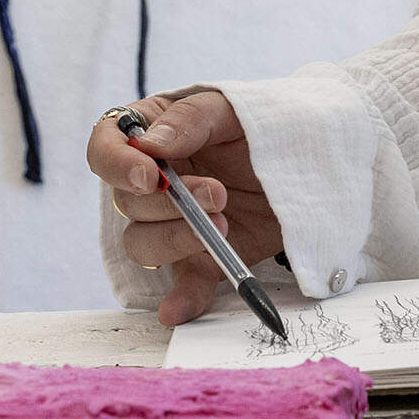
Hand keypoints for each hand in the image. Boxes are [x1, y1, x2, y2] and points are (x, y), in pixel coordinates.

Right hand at [85, 90, 284, 325]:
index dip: (116, 165)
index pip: (104, 149)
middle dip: (170, 203)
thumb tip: (151, 146)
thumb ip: (191, 119)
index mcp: (150, 133)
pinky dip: (179, 298)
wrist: (314, 158)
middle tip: (218, 194)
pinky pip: (182, 282)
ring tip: (224, 224)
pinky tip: (175, 311)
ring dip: (177, 239)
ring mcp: (174, 221)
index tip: (150, 175)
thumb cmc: (267, 123)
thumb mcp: (232, 107)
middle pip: (126, 203)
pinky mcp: (202, 255)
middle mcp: (154, 181)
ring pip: (142, 243)